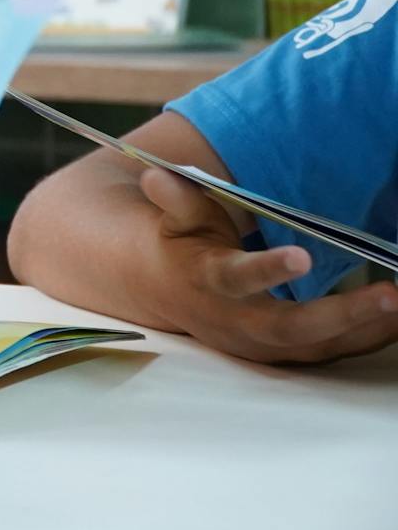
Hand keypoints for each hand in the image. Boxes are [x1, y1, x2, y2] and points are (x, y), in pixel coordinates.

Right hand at [138, 169, 397, 363]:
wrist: (168, 295)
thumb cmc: (182, 247)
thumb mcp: (177, 220)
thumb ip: (177, 199)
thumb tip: (156, 176)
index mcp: (209, 282)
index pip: (236, 278)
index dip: (268, 270)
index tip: (304, 257)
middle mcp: (237, 320)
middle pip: (291, 328)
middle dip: (342, 314)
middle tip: (390, 295)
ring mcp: (263, 343)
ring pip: (319, 346)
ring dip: (367, 329)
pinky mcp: (284, 353)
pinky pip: (333, 351)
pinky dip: (369, 336)